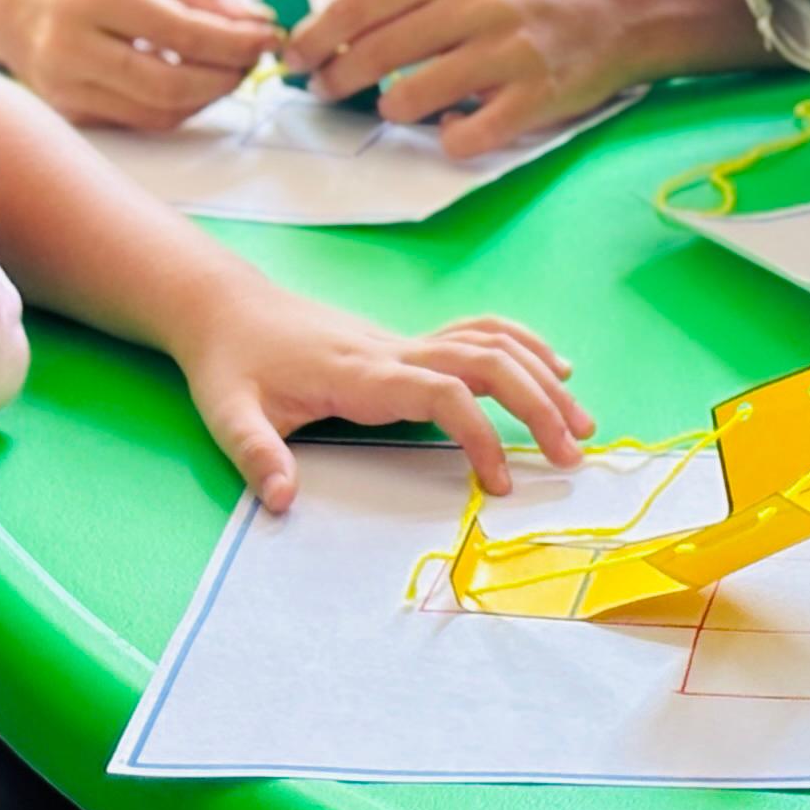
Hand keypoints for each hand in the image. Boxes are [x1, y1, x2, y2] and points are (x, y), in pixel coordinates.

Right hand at [0, 0, 280, 133]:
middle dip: (228, 75)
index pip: (180, 31)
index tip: (270, 35)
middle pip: (171, 84)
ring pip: (158, 112)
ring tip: (232, 66)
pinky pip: (138, 119)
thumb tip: (252, 20)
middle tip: (257, 56)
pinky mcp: (67, 108)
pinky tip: (194, 78)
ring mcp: (63, 84)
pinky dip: (177, 105)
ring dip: (208, 96)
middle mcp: (70, 45)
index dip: (235, 40)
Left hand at [168, 279, 595, 513]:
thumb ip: (256, 455)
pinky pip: (479, 334)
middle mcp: (395, 350)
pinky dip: (525, 346)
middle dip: (539, 404)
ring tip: (582, 422)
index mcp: (362, 372)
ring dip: (543, 378)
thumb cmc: (230, 364)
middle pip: (489, 361)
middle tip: (573, 455)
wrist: (226, 308)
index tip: (500, 483)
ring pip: (493, 344)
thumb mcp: (228, 413)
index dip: (481, 434)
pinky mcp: (406, 343)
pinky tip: (554, 368)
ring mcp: (405, 341)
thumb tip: (282, 502)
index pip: (444, 392)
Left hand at [285, 0, 638, 159]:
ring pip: (410, 97)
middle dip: (335, 80)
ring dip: (391, 109)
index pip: (359, 6)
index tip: (293, 60)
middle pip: (374, 52)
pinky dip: (447, 140)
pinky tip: (451, 129)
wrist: (619, 10)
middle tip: (324, 92)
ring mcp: (508, 52)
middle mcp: (478, 4)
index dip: (314, 39)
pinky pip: (465, 137)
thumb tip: (332, 35)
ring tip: (398, 105)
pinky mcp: (535, 98)